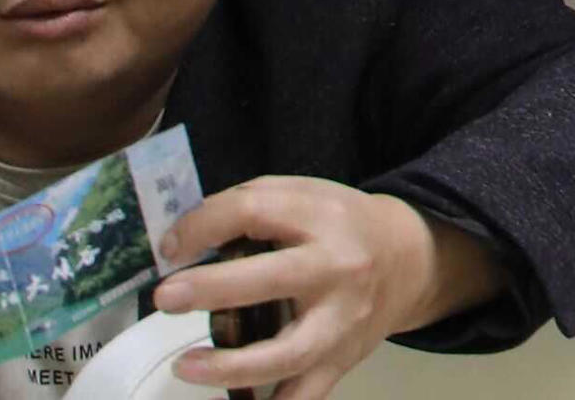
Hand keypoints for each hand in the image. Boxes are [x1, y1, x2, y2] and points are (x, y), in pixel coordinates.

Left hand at [149, 177, 488, 399]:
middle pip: (270, 279)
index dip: (203, 226)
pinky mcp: (340, 361)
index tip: (170, 247)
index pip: (255, 210)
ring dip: (230, 366)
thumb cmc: (340, 225)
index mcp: (322, 218)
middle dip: (212, 289)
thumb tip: (182, 241)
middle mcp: (337, 269)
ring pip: (286, 354)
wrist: (408, 261)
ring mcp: (340, 322)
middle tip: (166, 298)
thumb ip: (249, 205)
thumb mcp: (304, 195)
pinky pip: (304, 397)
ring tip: (186, 366)